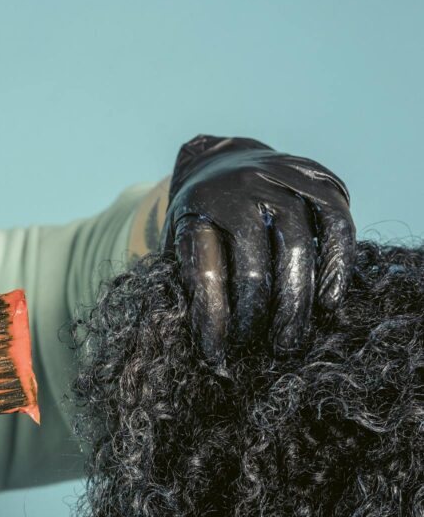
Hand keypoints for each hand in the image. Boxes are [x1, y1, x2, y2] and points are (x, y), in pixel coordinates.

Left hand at [160, 135, 356, 368]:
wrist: (217, 162)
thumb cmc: (199, 221)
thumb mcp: (179, 244)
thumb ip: (189, 281)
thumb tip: (211, 350)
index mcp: (195, 209)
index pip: (204, 271)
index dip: (211, 319)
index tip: (216, 355)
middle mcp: (236, 188)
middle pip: (254, 265)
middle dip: (263, 317)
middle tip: (272, 350)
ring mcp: (276, 175)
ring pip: (296, 244)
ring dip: (298, 298)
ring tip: (294, 335)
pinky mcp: (313, 173)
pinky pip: (335, 219)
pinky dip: (338, 261)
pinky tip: (331, 298)